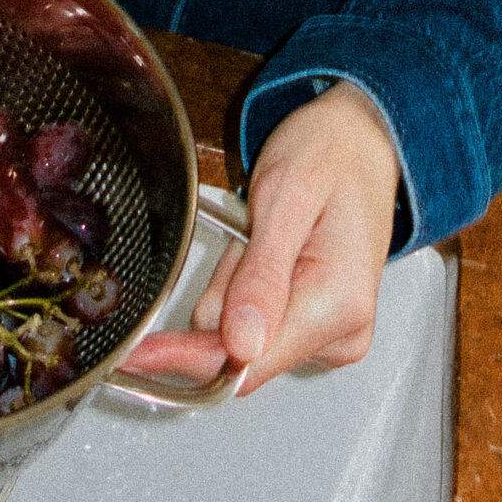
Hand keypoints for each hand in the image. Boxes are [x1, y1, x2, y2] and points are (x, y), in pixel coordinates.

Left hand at [129, 81, 399, 395]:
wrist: (361, 140)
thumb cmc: (330, 153)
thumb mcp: (285, 194)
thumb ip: (262, 273)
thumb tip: (241, 344)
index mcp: (337, 304)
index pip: (248, 361)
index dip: (187, 357)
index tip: (140, 356)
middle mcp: (342, 334)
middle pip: (240, 352)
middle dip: (223, 295)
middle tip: (246, 233)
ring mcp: (333, 336)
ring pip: (243, 338)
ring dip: (234, 288)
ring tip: (263, 234)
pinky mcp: (321, 331)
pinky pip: (258, 327)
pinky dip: (246, 292)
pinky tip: (267, 251)